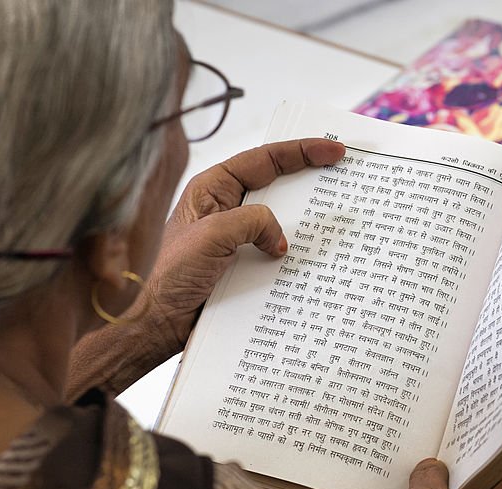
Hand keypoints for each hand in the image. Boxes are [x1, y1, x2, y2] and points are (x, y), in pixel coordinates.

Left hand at [145, 138, 344, 356]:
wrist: (156, 323)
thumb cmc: (167, 275)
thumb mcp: (211, 236)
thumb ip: (251, 222)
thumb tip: (280, 239)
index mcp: (212, 190)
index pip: (264, 160)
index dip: (302, 152)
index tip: (335, 152)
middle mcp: (226, 210)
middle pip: (277, 187)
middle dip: (311, 182)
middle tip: (345, 178)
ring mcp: (236, 239)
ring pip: (280, 223)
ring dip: (305, 226)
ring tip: (335, 224)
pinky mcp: (243, 266)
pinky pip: (276, 254)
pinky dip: (295, 257)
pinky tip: (313, 262)